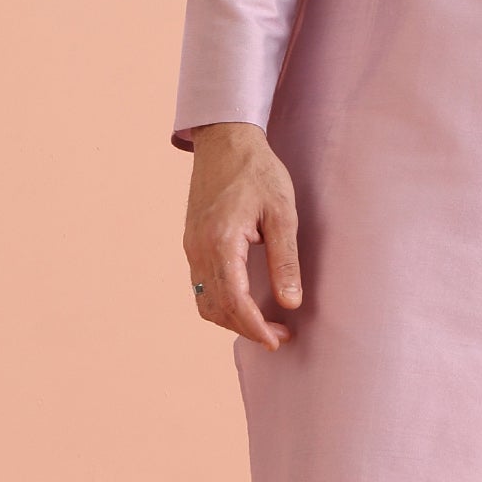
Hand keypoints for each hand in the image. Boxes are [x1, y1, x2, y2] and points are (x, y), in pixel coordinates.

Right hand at [184, 123, 301, 349]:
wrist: (225, 140)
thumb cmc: (257, 172)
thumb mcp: (282, 213)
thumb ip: (285, 260)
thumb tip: (290, 302)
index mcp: (221, 243)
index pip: (234, 302)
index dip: (255, 328)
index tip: (277, 340)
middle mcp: (199, 249)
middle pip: (217, 308)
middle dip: (247, 329)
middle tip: (279, 334)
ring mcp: (191, 247)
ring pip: (204, 301)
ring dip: (231, 320)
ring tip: (264, 323)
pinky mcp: (192, 243)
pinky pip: (200, 286)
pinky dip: (220, 303)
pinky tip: (244, 302)